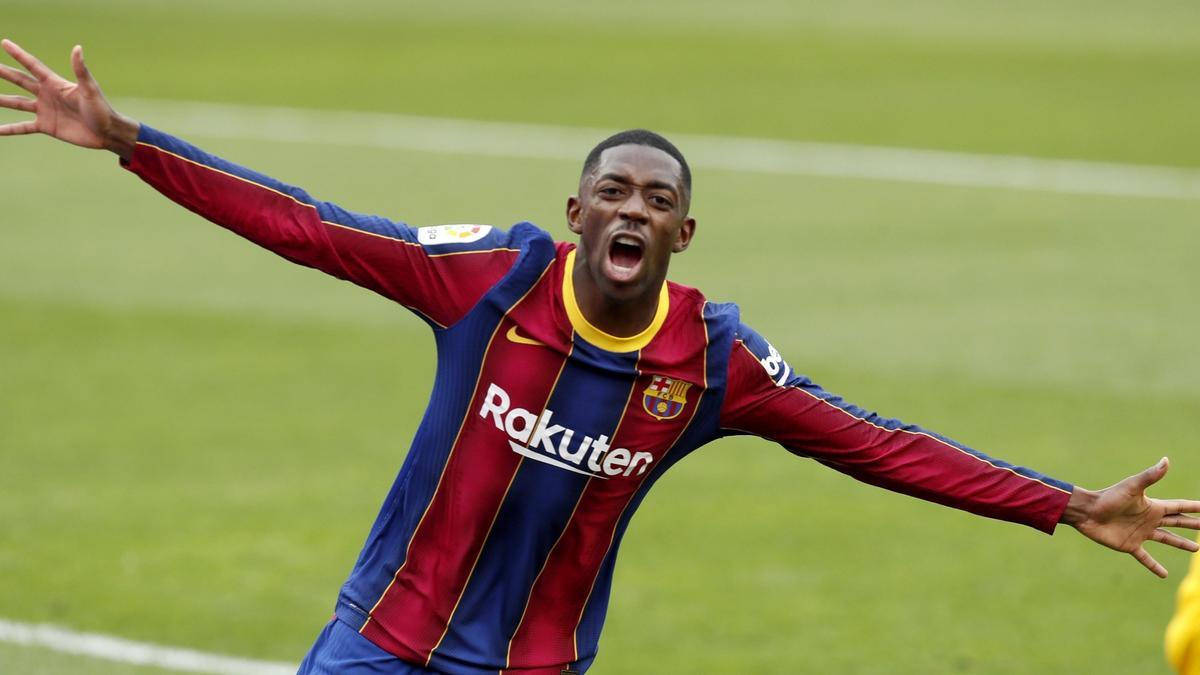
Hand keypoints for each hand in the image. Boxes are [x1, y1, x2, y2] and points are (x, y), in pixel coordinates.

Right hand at [0, 39, 137, 158]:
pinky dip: (10, 128)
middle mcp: (47, 95)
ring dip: (2, 100)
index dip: (19, 54)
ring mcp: (45, 110)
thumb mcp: (90, 89)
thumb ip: (81, 70)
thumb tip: (77, 48)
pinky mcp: (46, 126)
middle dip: (4, 73)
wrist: (107, 133)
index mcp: (55, 83)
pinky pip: (23, 127)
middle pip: (20, 81)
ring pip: (18, 103)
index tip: (5, 43)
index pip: (33, 66)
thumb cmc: (101, 109)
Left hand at [1062, 457, 1199, 577]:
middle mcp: (1149, 520)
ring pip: (1166, 539)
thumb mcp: (1132, 487)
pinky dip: (1154, 566)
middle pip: (1177, 523)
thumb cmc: (1108, 498)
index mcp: (1153, 507)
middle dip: (1192, 525)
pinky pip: (1145, 558)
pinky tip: (1164, 574)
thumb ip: (1150, 476)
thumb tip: (1166, 460)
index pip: (1179, 507)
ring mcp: (1141, 533)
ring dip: (1181, 543)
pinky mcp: (1130, 545)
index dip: (1194, 507)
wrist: (1087, 512)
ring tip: (1195, 548)